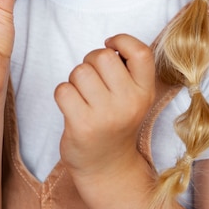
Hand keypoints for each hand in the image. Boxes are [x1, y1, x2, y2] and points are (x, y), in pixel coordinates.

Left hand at [54, 34, 155, 180]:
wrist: (107, 167)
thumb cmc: (116, 120)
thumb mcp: (135, 96)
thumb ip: (128, 69)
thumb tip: (109, 43)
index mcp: (145, 92)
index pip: (140, 52)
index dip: (122, 40)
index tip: (111, 45)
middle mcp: (129, 103)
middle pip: (102, 56)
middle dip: (91, 60)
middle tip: (93, 78)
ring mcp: (106, 116)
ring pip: (79, 71)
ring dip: (75, 78)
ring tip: (83, 95)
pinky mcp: (82, 126)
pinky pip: (63, 90)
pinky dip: (62, 93)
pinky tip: (72, 106)